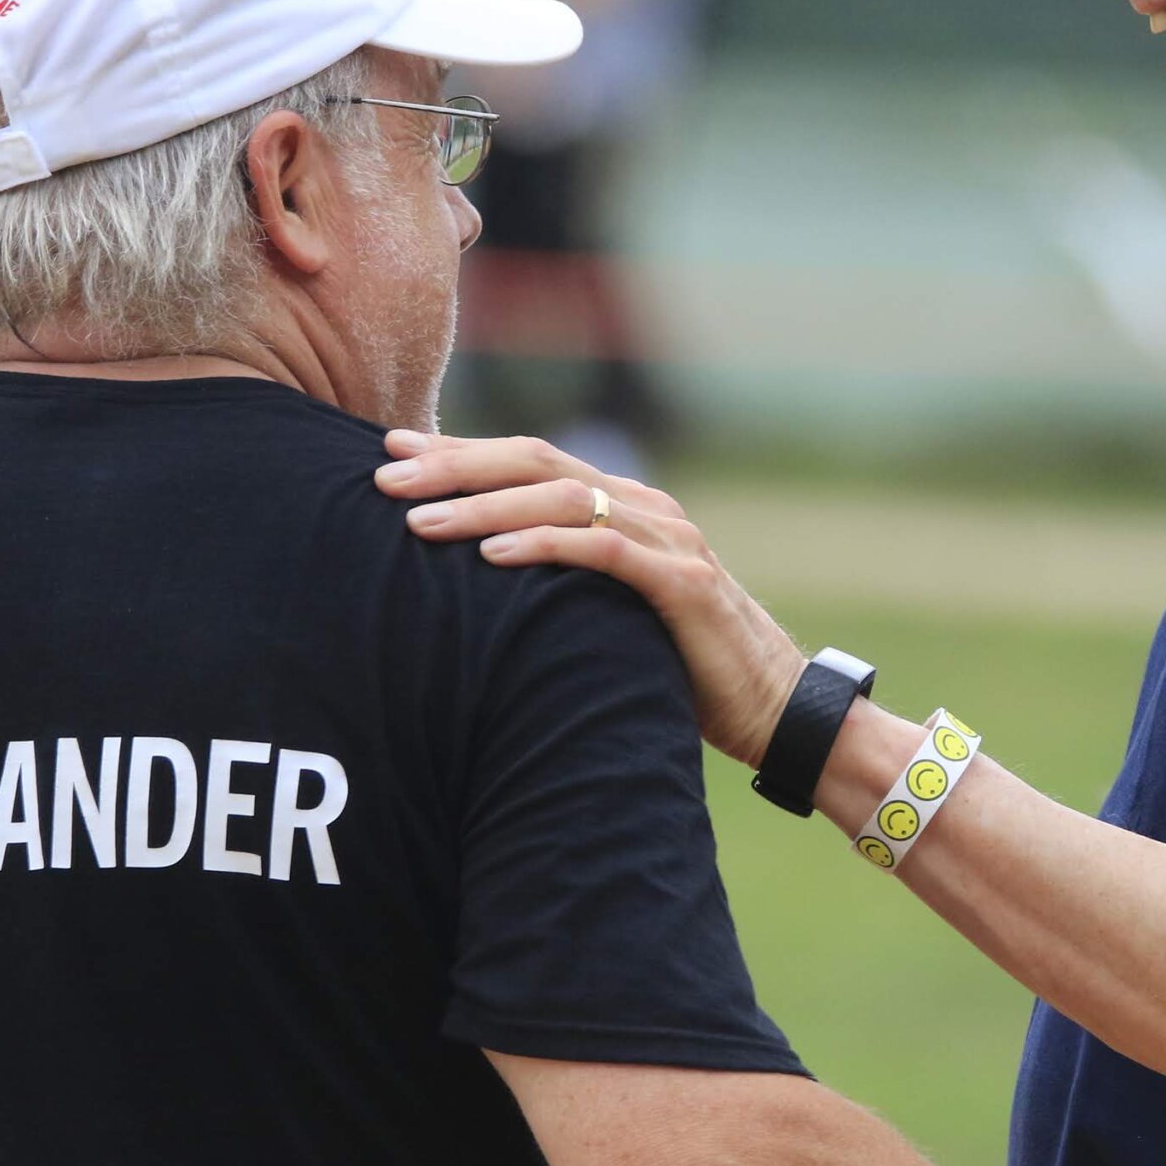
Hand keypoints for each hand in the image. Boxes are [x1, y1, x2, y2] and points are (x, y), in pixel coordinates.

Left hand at [376, 431, 805, 767]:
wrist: (781, 712)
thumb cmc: (685, 672)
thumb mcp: (610, 618)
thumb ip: (560, 592)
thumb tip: (475, 594)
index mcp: (625, 506)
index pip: (529, 461)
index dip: (460, 452)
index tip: (391, 453)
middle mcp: (646, 509)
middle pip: (535, 463)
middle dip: (455, 466)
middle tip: (384, 476)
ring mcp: (668, 541)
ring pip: (561, 499)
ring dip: (482, 507)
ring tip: (417, 521)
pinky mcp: (683, 584)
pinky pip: (602, 552)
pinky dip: (542, 548)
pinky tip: (490, 558)